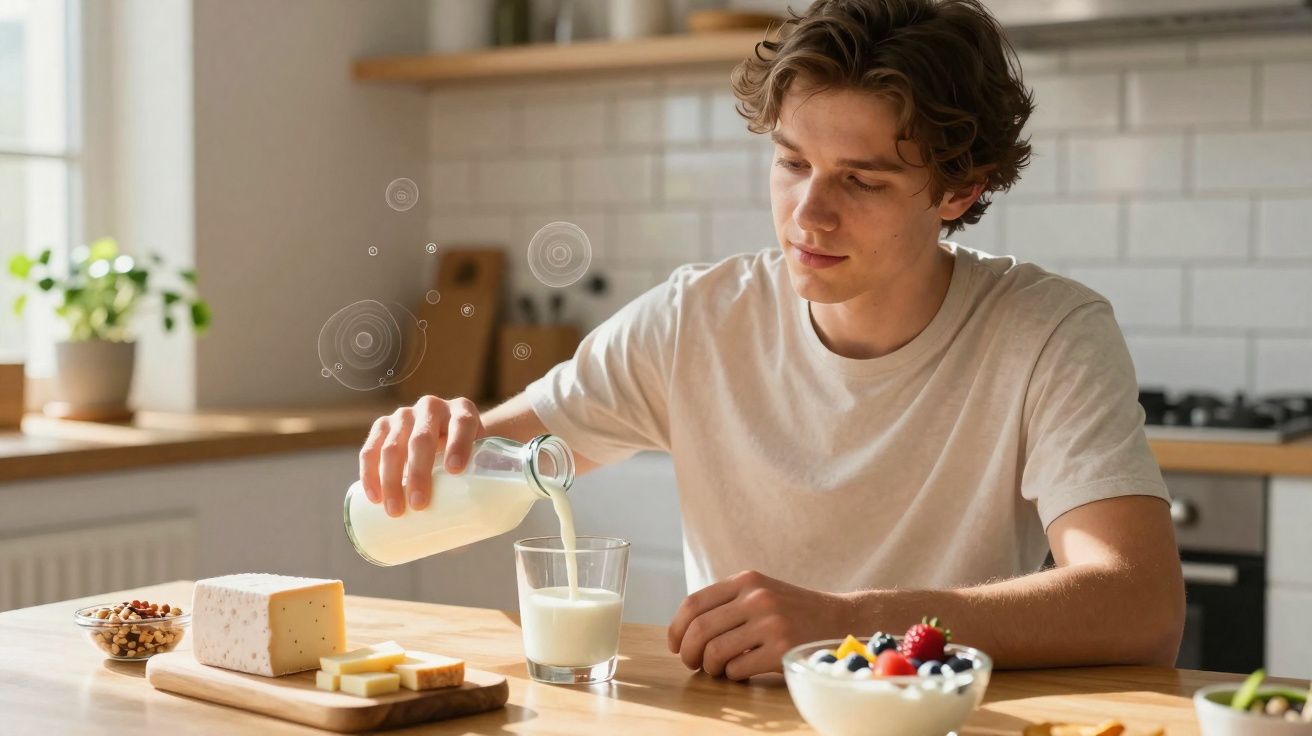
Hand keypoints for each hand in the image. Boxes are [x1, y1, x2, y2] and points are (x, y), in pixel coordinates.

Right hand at [358, 396, 485, 517]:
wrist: (446, 433)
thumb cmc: (467, 453)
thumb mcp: (479, 457)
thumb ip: (481, 482)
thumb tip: (471, 532)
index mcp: (462, 411)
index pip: (462, 423)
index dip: (459, 444)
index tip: (455, 471)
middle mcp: (432, 407)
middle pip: (422, 439)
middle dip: (419, 473)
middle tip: (419, 505)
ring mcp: (404, 414)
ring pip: (392, 447)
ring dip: (391, 480)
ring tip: (395, 511)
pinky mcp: (382, 425)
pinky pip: (370, 449)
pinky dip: (369, 474)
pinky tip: (374, 497)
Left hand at [667, 570, 857, 680]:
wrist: (840, 619)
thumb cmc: (792, 611)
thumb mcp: (761, 592)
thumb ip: (727, 602)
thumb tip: (684, 630)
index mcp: (747, 580)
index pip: (694, 603)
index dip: (676, 628)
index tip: (675, 644)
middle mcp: (757, 598)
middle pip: (700, 629)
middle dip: (688, 652)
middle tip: (691, 663)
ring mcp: (771, 623)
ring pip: (715, 652)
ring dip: (710, 667)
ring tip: (718, 669)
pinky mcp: (782, 650)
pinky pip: (738, 669)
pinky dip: (732, 675)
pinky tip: (742, 671)